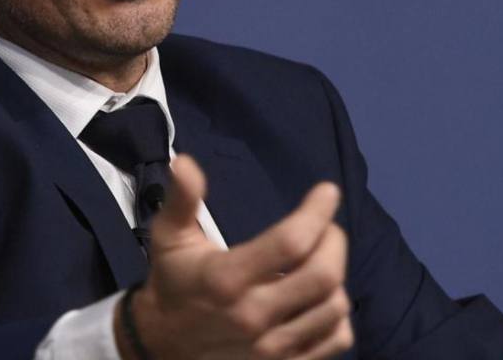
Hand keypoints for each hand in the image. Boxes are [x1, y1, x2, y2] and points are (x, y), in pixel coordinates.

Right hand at [118, 155, 353, 359]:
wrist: (163, 347)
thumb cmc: (175, 283)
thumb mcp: (170, 238)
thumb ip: (182, 200)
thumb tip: (185, 161)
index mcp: (226, 279)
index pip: (290, 243)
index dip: (317, 213)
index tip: (327, 192)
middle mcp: (253, 316)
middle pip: (323, 275)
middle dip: (334, 241)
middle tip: (326, 228)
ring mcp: (272, 348)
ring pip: (334, 307)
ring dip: (337, 276)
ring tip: (321, 261)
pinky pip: (336, 340)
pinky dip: (339, 316)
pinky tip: (321, 299)